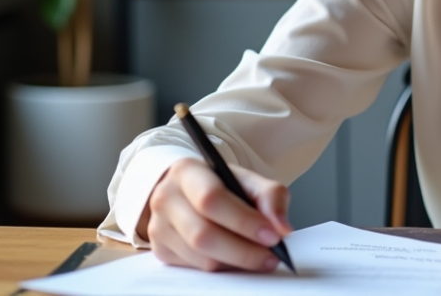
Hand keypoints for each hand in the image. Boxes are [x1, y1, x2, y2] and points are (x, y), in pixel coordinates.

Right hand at [136, 157, 292, 271]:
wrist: (190, 191)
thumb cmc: (221, 185)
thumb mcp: (247, 180)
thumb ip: (271, 196)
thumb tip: (282, 227)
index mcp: (186, 171)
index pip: (212, 199)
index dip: (244, 221)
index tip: (272, 236)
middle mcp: (165, 198)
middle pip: (203, 234)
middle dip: (243, 251)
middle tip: (271, 256)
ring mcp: (158, 227)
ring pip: (201, 257)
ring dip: (236, 263)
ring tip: (259, 257)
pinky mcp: (161, 250)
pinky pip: (196, 269)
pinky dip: (223, 268)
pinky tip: (237, 258)